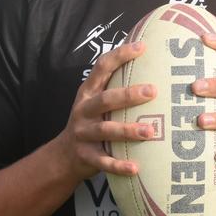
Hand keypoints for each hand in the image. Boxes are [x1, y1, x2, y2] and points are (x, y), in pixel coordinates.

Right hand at [55, 41, 156, 179]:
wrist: (63, 156)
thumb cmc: (91, 122)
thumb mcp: (95, 101)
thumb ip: (115, 86)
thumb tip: (152, 63)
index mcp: (88, 92)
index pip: (102, 67)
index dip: (120, 55)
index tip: (142, 47)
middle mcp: (83, 110)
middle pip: (105, 100)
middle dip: (128, 95)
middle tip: (152, 91)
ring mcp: (83, 134)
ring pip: (106, 131)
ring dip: (128, 130)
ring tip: (150, 131)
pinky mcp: (86, 156)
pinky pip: (104, 161)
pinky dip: (119, 165)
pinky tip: (135, 167)